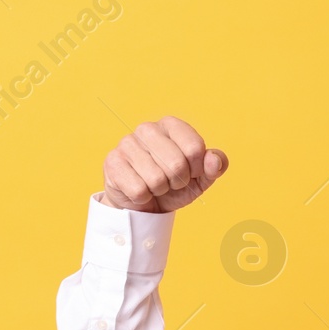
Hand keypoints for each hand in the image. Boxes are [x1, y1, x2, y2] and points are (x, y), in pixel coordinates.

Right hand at [100, 116, 227, 212]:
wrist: (144, 204)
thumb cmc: (174, 185)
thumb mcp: (201, 178)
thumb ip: (215, 166)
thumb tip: (214, 160)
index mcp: (171, 125)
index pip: (195, 148)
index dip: (198, 170)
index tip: (191, 173)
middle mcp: (148, 129)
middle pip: (177, 164)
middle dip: (179, 182)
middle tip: (171, 182)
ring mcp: (127, 143)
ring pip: (157, 179)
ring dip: (160, 190)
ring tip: (155, 185)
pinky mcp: (113, 162)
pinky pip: (139, 190)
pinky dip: (144, 197)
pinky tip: (140, 190)